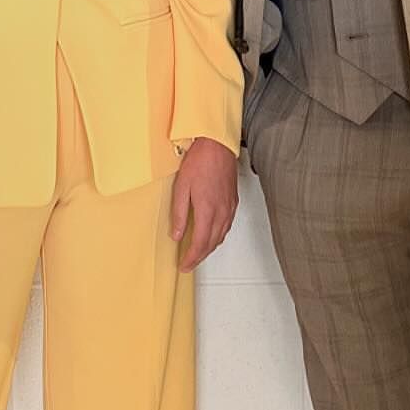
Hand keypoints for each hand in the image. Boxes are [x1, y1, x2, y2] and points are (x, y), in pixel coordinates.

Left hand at [170, 138, 238, 271]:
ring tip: (198, 253)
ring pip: (221, 236)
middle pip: (212, 244)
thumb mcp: (181, 187)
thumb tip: (176, 234)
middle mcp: (221, 212)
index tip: (184, 265)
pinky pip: (227, 226)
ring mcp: (229, 207)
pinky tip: (211, 235)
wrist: (217, 145)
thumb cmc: (200, 161)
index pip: (199, 243)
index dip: (191, 258)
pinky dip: (218, 236)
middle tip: (189, 264)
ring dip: (209, 248)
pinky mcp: (233, 201)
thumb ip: (179, 213)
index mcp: (207, 210)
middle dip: (200, 257)